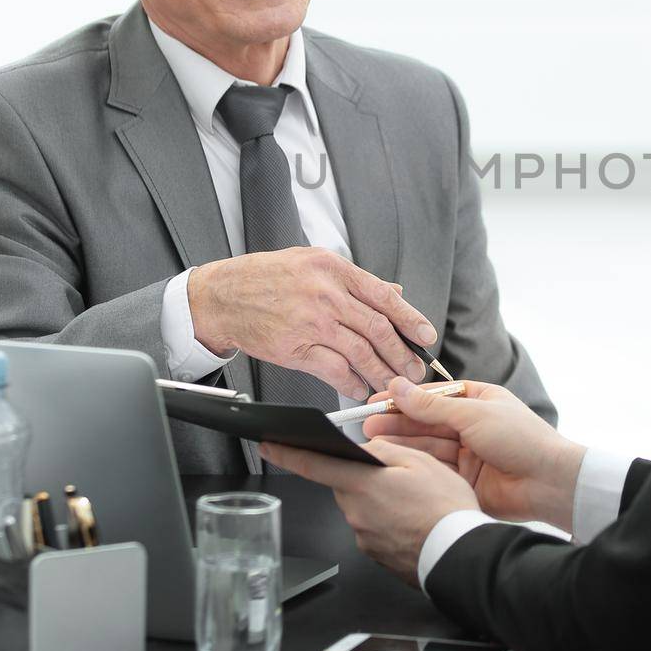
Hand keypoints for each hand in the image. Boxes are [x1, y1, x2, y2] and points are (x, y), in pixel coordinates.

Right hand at [188, 247, 434, 396]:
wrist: (223, 295)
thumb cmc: (266, 277)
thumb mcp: (312, 262)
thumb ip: (354, 280)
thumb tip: (394, 290)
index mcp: (333, 268)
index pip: (384, 295)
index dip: (410, 318)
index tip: (427, 336)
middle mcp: (325, 294)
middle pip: (377, 327)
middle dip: (402, 352)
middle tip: (415, 369)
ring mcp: (310, 322)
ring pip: (360, 351)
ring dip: (382, 371)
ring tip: (394, 384)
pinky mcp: (294, 348)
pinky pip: (333, 370)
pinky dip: (352, 382)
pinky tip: (361, 388)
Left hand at [258, 439, 477, 584]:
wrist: (460, 555)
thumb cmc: (445, 509)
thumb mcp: (421, 463)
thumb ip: (386, 452)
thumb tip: (366, 451)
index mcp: (362, 485)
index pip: (314, 465)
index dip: (287, 454)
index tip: (268, 445)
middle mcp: (356, 514)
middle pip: (344, 486)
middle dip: (361, 478)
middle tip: (397, 478)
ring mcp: (364, 537)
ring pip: (361, 508)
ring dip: (378, 501)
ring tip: (413, 502)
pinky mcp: (376, 555)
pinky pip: (373, 529)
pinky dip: (388, 522)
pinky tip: (412, 521)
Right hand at [363, 378, 585, 531]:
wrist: (548, 482)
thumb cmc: (522, 439)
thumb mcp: (473, 414)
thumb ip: (431, 406)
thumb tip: (399, 387)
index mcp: (478, 400)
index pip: (432, 396)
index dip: (403, 398)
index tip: (376, 400)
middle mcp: (471, 425)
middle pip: (426, 422)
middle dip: (397, 422)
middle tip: (366, 423)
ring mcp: (467, 453)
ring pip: (426, 445)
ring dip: (401, 442)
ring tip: (373, 440)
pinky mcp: (463, 480)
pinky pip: (433, 468)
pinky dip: (413, 463)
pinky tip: (392, 460)